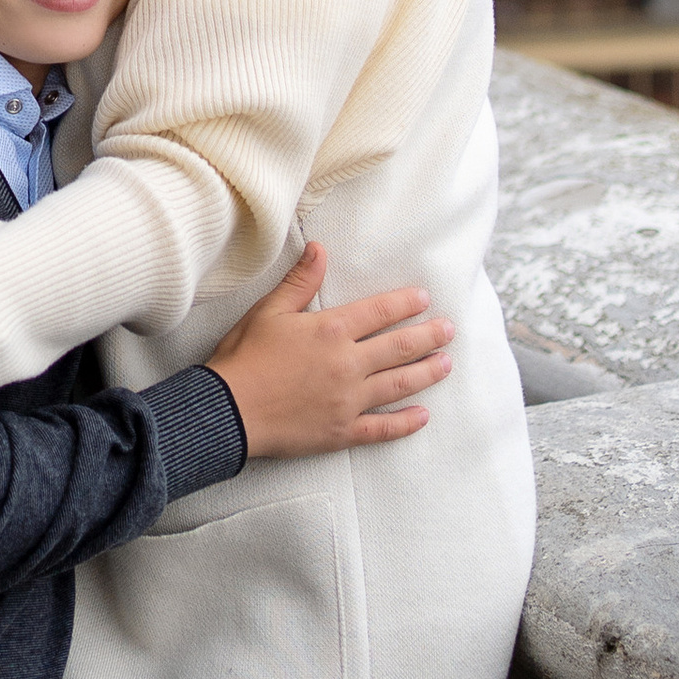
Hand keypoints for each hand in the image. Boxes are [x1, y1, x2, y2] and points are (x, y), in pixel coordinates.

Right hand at [203, 245, 452, 459]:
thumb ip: (300, 281)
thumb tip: (319, 248)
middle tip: (450, 330)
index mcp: (331, 331)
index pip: (379, 312)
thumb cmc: (245, 357)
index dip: (405, 304)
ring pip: (399, 385)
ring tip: (446, 364)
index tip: (425, 298)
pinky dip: (405, 423)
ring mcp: (348, 400)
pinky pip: (382, 428)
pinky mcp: (342, 430)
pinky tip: (423, 416)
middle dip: (428, 337)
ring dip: (426, 373)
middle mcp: (347, 364)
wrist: (228, 409)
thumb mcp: (269, 311)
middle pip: (398, 348)